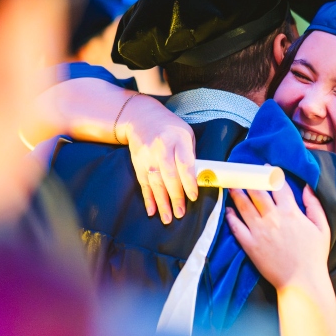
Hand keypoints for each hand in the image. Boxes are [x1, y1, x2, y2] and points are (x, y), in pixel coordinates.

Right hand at [121, 97, 198, 223]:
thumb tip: (198, 180)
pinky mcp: (137, 162)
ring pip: (155, 182)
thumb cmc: (171, 129)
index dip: (189, 182)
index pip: (184, 163)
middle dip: (175, 196)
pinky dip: (148, 198)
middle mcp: (161, 147)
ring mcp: (147, 155)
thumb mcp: (186, 135)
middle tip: (180, 214)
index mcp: (177, 139)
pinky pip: (143, 183)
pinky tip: (152, 211)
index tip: (193, 196)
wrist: (142, 117)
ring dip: (162, 202)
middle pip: (169, 175)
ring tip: (168, 218)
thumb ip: (190, 156)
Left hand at [225, 182, 330, 292]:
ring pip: (243, 206)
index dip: (270, 174)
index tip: (264, 167)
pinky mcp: (250, 245)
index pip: (277, 186)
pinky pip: (236, 227)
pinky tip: (227, 210)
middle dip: (249, 178)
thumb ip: (314, 205)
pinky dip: (230, 216)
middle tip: (242, 171)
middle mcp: (272, 218)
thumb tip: (307, 187)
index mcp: (291, 212)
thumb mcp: (322, 228)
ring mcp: (259, 231)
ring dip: (236, 192)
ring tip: (231, 184)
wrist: (302, 281)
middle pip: (257, 192)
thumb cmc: (314, 256)